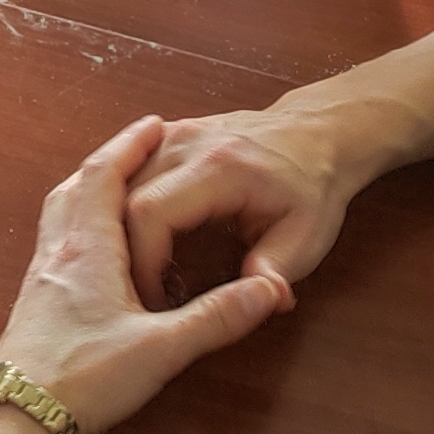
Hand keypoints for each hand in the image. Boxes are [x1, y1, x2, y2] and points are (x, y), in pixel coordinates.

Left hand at [0, 117, 294, 433]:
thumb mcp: (160, 350)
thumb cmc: (84, 379)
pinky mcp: (33, 304)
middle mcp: (58, 253)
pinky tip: (89, 245)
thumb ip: (215, 317)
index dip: (128, 147)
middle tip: (136, 142)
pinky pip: (55, 240)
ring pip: (60, 213)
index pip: (104, 178)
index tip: (152, 124)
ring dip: (87, 188)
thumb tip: (270, 289)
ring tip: (113, 182)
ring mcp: (40, 279)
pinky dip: (75, 222)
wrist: (14, 420)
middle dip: (109, 160)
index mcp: (87, 250)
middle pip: (76, 187)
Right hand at [119, 104, 365, 303]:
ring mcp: (174, 132)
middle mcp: (187, 142)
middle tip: (140, 291)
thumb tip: (262, 300)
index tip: (155, 297)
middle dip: (123, 251)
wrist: (316, 133)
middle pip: (122, 196)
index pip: (150, 211)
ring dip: (118, 227)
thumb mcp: (307, 236)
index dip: (142, 260)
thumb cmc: (312, 185)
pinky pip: (128, 168)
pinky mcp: (168, 134)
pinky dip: (122, 204)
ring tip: (135, 267)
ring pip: (118, 180)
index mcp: (218, 167)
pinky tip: (135, 235)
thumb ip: (278, 269)